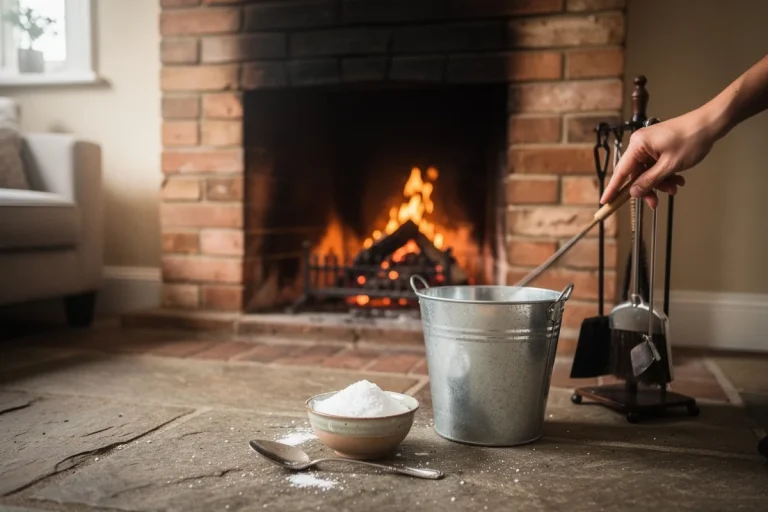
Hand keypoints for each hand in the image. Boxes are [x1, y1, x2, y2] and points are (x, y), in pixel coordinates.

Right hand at [600, 108, 716, 207]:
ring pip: (647, 171)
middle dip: (647, 188)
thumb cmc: (692, 138)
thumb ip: (649, 181)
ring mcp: (649, 144)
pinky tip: (676, 178)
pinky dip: (664, 174)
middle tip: (655, 202)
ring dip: (659, 182)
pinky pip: (655, 165)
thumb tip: (633, 192)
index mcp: (638, 145)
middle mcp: (640, 144)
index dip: (613, 189)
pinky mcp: (658, 146)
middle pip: (635, 174)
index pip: (621, 171)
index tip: (605, 201)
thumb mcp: (669, 166)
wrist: (710, 123)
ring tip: (674, 186)